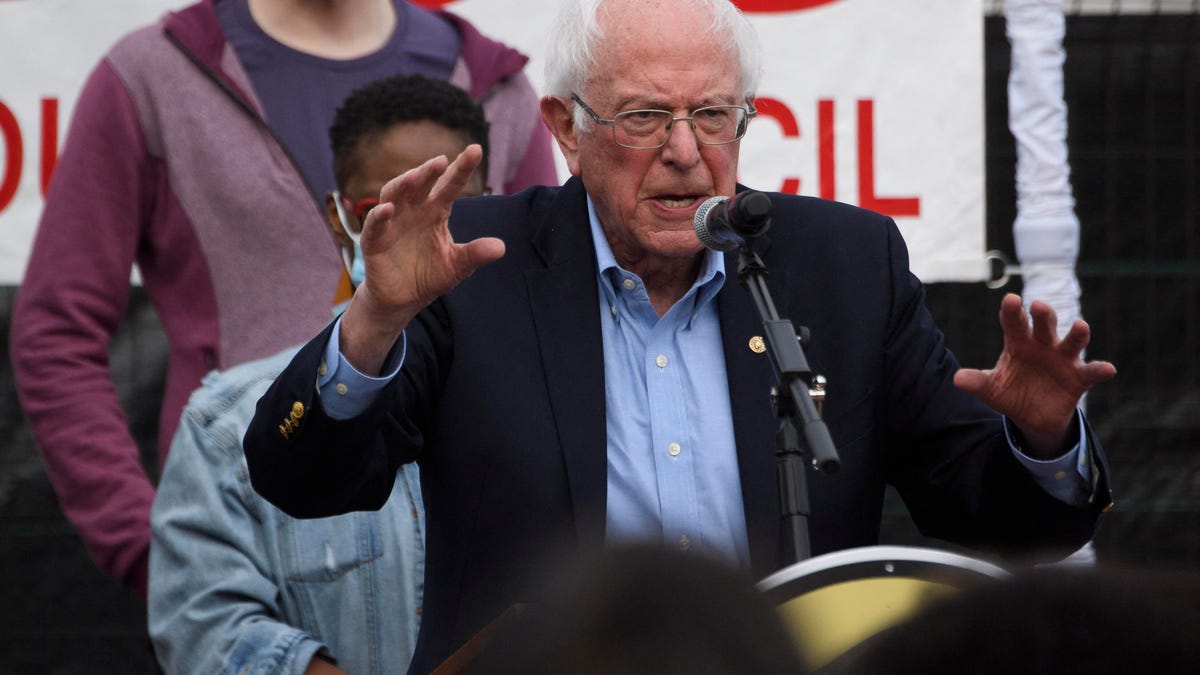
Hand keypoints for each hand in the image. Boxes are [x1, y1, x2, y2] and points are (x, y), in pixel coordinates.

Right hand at [340, 145, 504, 373]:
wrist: (404, 300)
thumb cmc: (430, 275)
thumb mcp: (457, 266)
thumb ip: (475, 254)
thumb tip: (501, 247)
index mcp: (435, 211)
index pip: (450, 186)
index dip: (461, 168)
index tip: (475, 150)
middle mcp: (413, 211)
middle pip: (420, 184)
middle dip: (429, 171)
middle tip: (441, 161)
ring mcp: (392, 223)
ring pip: (393, 195)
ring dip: (402, 184)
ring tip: (415, 176)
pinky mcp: (374, 241)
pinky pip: (374, 225)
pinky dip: (379, 216)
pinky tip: (389, 209)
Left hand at [953, 293, 1115, 457]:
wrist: (1032, 417)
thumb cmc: (1011, 392)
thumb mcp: (991, 389)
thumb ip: (977, 382)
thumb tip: (957, 379)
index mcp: (1018, 343)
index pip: (1014, 323)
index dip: (1012, 312)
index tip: (1010, 300)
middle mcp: (1043, 345)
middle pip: (1044, 325)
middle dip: (1043, 315)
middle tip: (1039, 305)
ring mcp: (1063, 359)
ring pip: (1071, 342)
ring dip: (1077, 334)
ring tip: (1080, 325)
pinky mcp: (1079, 377)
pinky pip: (1091, 371)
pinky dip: (1100, 369)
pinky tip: (1108, 369)